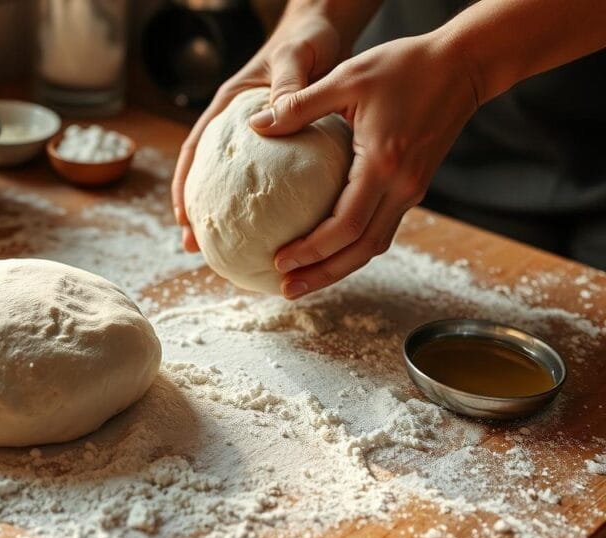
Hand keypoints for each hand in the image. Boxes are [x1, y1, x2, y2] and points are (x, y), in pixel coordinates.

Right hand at [171, 9, 341, 251]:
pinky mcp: (286, 147)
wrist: (327, 31)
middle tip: (195, 247)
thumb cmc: (306, 40)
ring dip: (235, 217)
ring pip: (240, 184)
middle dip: (198, 212)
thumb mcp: (294, 58)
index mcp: (230, 108)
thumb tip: (277, 116)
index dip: (183, 184)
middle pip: (210, 176)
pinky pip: (278, 181)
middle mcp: (240, 129)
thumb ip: (286, 86)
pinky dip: (277, 207)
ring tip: (234, 253)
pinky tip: (289, 233)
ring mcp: (261, 141)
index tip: (181, 217)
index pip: (195, 150)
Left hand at [250, 34, 480, 298]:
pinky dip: (354, 246)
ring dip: (338, 267)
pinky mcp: (414, 186)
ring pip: (373, 245)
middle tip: (286, 290)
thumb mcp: (347, 77)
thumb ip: (299, 104)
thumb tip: (256, 125)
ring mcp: (412, 190)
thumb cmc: (406, 66)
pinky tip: (328, 248)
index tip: (279, 261)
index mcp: (383, 165)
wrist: (465, 64)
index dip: (311, 250)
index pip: (345, 226)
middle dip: (322, 274)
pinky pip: (381, 228)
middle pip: (360, 250)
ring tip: (302, 280)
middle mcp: (402, 187)